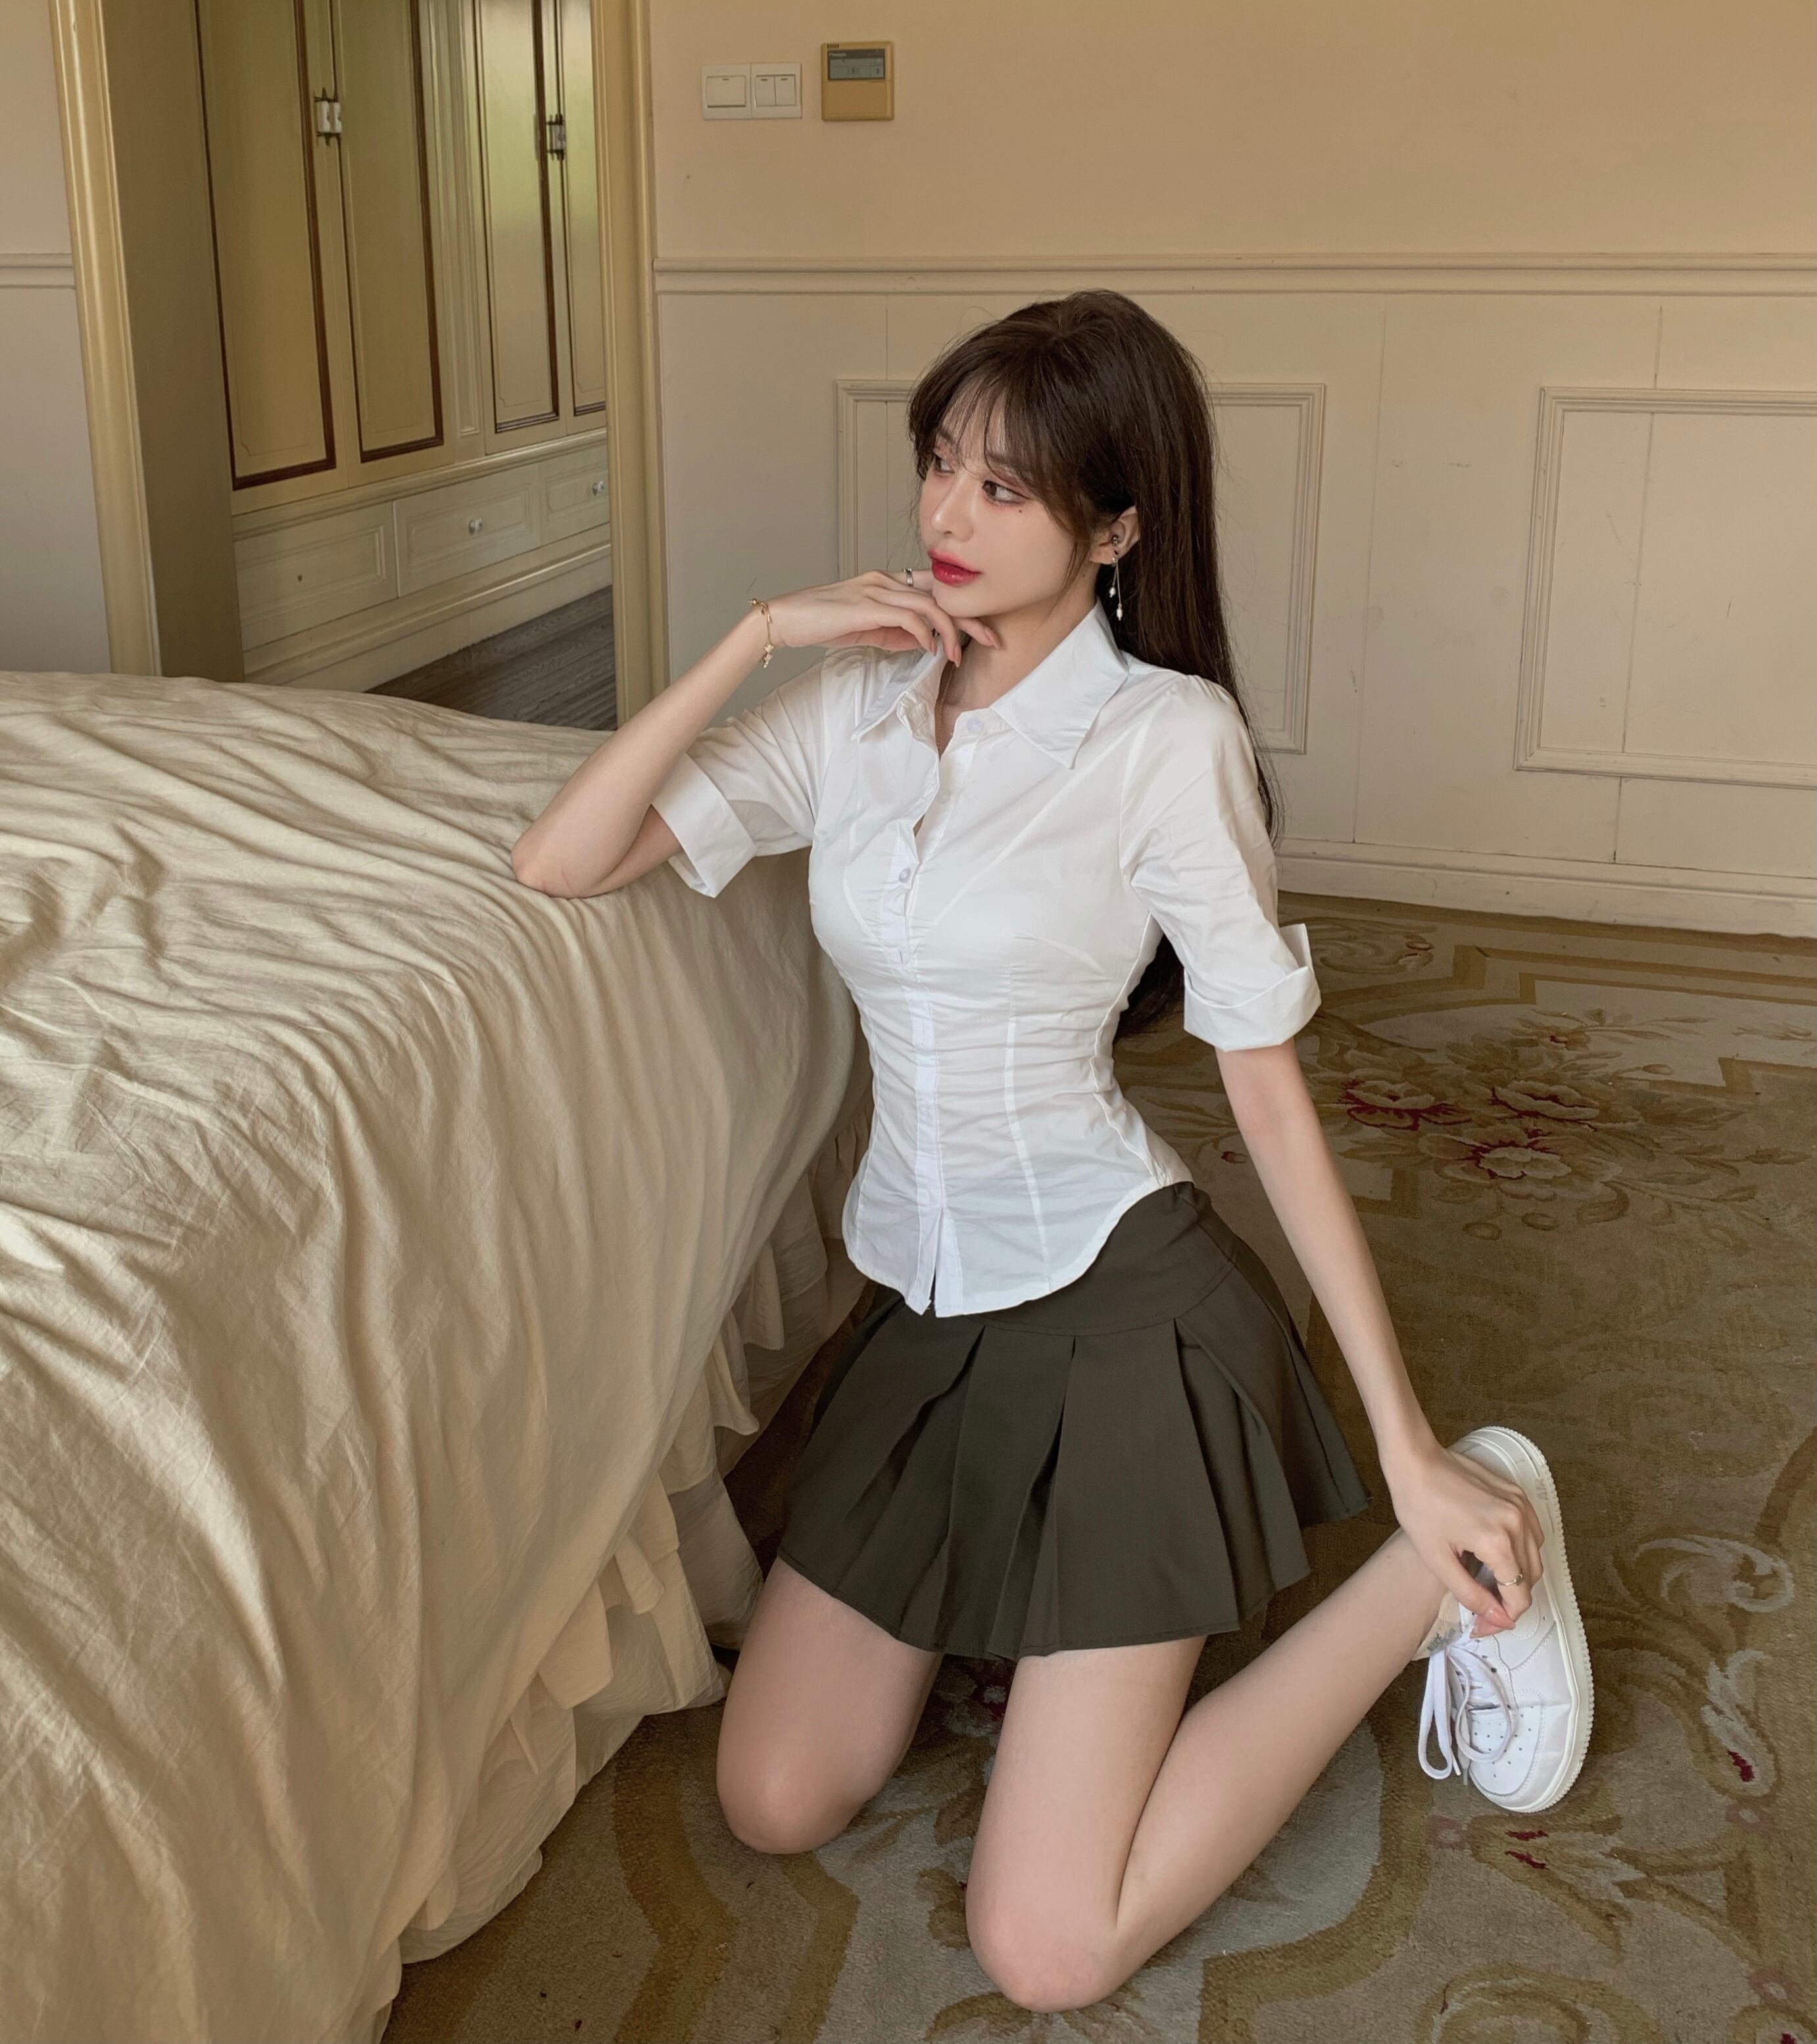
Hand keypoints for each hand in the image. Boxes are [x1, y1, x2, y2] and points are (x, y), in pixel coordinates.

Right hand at [761, 570, 999, 665]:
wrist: (786, 619)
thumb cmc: (823, 624)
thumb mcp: (869, 629)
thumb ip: (898, 632)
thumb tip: (927, 643)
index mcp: (888, 581)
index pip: (936, 591)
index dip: (964, 610)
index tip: (983, 633)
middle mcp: (886, 579)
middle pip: (942, 593)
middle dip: (972, 617)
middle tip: (993, 640)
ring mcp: (877, 588)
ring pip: (930, 604)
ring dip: (950, 631)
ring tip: (958, 654)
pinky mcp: (867, 604)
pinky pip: (908, 616)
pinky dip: (925, 633)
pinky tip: (930, 650)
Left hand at [1383, 1436, 1546, 1637]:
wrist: (1416, 1461)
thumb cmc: (1419, 1506)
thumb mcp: (1438, 1559)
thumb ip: (1471, 1594)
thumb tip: (1498, 1619)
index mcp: (1497, 1542)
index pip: (1519, 1596)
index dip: (1504, 1618)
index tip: (1484, 1625)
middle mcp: (1517, 1524)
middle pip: (1531, 1578)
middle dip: (1511, 1599)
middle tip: (1484, 1607)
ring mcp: (1521, 1506)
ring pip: (1536, 1557)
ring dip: (1519, 1575)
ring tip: (1488, 1580)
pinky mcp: (1518, 1494)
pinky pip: (1533, 1533)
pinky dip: (1522, 1550)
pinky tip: (1497, 1553)